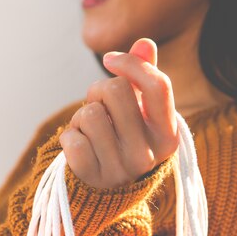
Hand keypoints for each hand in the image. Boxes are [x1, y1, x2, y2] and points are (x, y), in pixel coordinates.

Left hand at [59, 38, 178, 188]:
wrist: (104, 193)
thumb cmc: (123, 142)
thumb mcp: (140, 114)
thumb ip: (144, 79)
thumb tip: (144, 42)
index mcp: (168, 136)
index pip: (158, 86)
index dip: (131, 64)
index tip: (110, 60)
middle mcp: (148, 155)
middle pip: (115, 90)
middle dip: (98, 91)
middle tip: (99, 107)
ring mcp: (120, 169)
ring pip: (89, 113)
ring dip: (81, 117)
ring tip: (89, 131)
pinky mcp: (91, 177)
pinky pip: (71, 137)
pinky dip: (69, 136)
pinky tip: (79, 148)